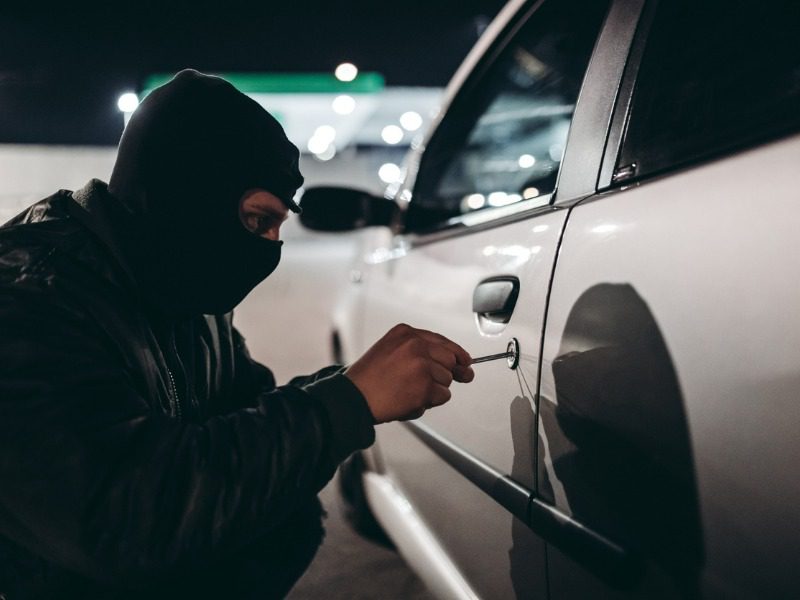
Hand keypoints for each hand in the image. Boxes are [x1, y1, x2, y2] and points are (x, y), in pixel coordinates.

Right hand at [344, 324, 474, 423]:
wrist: (353, 398)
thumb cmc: (369, 380)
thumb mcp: (390, 351)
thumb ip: (420, 352)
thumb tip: (460, 366)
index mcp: (405, 333)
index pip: (442, 341)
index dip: (456, 353)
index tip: (465, 362)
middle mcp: (415, 344)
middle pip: (450, 360)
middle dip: (445, 375)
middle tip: (426, 385)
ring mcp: (421, 365)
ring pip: (447, 380)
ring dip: (432, 391)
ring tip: (406, 392)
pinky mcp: (424, 386)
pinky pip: (442, 396)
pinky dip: (429, 402)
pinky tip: (408, 400)